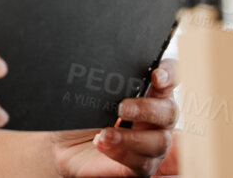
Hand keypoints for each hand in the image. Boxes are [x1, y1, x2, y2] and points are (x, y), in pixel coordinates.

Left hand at [50, 64, 177, 176]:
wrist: (63, 146)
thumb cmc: (81, 114)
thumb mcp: (87, 93)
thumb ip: (100, 80)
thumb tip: (99, 65)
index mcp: (148, 92)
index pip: (169, 78)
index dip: (169, 74)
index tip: (157, 75)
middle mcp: (156, 118)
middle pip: (169, 111)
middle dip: (147, 109)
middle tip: (121, 108)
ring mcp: (151, 144)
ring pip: (159, 142)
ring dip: (132, 137)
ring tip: (105, 133)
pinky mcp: (141, 166)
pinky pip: (141, 163)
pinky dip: (121, 152)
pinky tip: (102, 144)